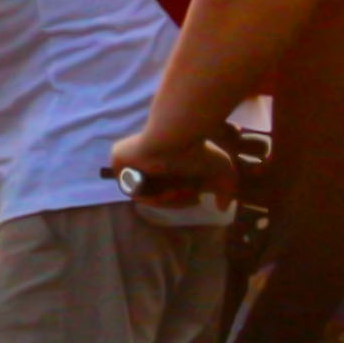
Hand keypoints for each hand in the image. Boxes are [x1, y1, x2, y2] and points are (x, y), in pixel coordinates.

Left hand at [108, 115, 235, 206]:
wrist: (178, 135)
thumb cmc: (199, 148)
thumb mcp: (221, 169)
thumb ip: (226, 188)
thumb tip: (222, 207)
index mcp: (163, 161)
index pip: (166, 188)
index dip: (181, 198)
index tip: (196, 198)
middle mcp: (145, 161)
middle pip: (156, 193)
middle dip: (175, 199)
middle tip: (190, 195)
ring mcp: (130, 161)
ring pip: (145, 193)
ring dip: (165, 199)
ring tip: (179, 191)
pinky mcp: (118, 160)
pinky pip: (131, 188)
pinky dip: (149, 195)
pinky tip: (167, 191)